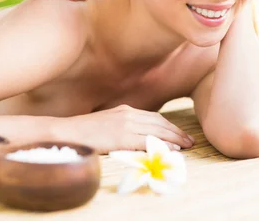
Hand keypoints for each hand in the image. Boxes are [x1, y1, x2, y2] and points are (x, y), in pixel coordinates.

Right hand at [56, 105, 194, 153]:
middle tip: (189, 141)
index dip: (169, 125)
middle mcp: (128, 114)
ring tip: (186, 146)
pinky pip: (147, 140)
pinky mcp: (121, 137)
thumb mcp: (107, 123)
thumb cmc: (84, 131)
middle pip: (159, 122)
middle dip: (176, 132)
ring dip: (174, 138)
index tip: (180, 134)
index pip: (154, 117)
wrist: (68, 131)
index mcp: (125, 110)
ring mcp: (125, 124)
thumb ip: (123, 127)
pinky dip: (162, 144)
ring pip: (157, 130)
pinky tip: (171, 149)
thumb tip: (137, 137)